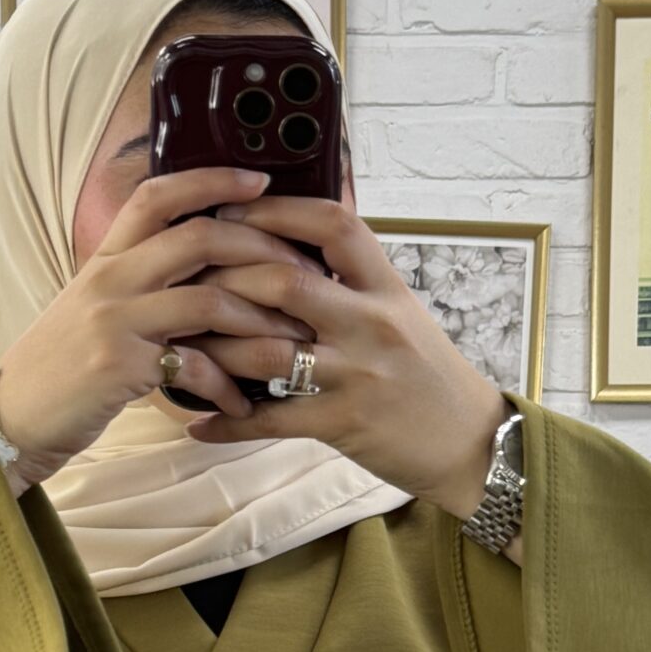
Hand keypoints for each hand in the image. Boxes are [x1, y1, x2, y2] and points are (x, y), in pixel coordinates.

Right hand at [0, 168, 322, 486]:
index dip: (212, 179)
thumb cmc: (66, 367)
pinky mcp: (120, 367)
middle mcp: (110, 280)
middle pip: (200, 238)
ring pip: (209, 302)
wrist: (14, 417)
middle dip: (264, 252)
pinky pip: (194, 367)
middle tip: (304, 274)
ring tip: (294, 344)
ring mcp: (114, 321)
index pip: (158, 195)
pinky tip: (244, 404)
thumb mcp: (97, 309)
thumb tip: (207, 272)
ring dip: (262, 323)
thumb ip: (142, 283)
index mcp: (106, 259)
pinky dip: (228, 386)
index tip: (260, 181)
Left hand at [178, 197, 510, 517]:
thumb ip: (352, 280)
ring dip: (214, 348)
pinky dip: (228, 421)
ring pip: (264, 351)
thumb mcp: (400, 311)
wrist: (469, 442)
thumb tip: (291, 244)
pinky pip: (270, 420)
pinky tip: (198, 420)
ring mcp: (356, 374)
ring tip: (181, 344)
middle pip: (284, 281)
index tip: (232, 209)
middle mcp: (371, 324)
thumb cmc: (427, 374)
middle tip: (188, 282)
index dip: (276, 210)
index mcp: (385, 287)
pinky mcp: (342, 423)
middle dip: (226, 279)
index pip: (332, 225)